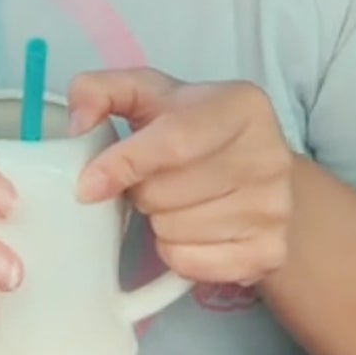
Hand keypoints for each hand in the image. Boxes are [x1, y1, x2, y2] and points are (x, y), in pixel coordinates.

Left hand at [68, 68, 294, 286]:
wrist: (255, 167)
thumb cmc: (192, 127)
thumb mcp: (147, 93)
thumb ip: (99, 89)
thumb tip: (78, 122)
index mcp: (242, 106)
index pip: (176, 142)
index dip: (124, 165)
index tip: (88, 185)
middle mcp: (270, 155)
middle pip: (167, 194)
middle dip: (141, 192)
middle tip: (153, 180)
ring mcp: (277, 208)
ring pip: (175, 232)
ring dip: (158, 222)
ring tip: (176, 200)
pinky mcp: (271, 251)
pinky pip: (193, 266)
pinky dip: (176, 254)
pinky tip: (190, 229)